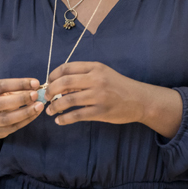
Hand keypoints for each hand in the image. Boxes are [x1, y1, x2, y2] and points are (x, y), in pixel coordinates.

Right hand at [0, 78, 43, 153]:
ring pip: (8, 118)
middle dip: (21, 98)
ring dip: (26, 112)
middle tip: (36, 95)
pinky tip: (36, 113)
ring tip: (39, 105)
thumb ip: (16, 89)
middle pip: (2, 103)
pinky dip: (26, 120)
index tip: (35, 83)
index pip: (1, 86)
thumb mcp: (0, 91)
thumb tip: (35, 86)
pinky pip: (13, 127)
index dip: (19, 84)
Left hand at [44, 62, 181, 137]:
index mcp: (95, 67)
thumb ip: (83, 76)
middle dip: (51, 90)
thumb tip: (59, 84)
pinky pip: (77, 115)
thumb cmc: (118, 86)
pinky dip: (65, 118)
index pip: (67, 68)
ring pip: (68, 100)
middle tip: (47, 97)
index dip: (53, 75)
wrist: (140, 100)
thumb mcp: (102, 74)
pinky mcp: (101, 112)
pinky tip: (59, 120)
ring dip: (55, 106)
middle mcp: (96, 79)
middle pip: (64, 82)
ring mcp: (99, 96)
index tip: (48, 82)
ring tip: (50, 110)